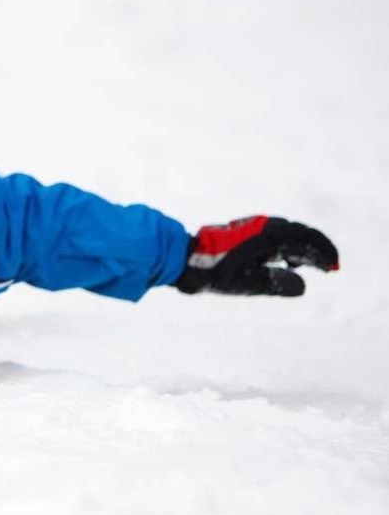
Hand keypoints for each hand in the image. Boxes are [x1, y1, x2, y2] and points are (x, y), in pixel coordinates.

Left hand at [175, 216, 338, 296]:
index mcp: (265, 236)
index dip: (323, 251)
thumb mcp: (243, 284)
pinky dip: (287, 247)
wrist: (179, 259)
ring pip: (287, 235)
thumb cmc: (209, 273)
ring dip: (303, 249)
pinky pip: (274, 237)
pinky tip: (286, 262)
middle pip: (299, 234)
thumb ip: (274, 284)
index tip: (334, 267)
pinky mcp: (244, 234)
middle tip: (330, 269)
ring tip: (313, 267)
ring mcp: (252, 229)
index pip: (305, 238)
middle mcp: (261, 227)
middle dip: (317, 251)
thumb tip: (303, 287)